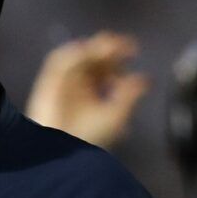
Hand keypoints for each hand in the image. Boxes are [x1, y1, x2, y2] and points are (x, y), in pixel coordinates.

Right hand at [24, 32, 151, 149]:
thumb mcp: (117, 117)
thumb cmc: (91, 138)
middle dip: (108, 47)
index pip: (108, 67)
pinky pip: (59, 61)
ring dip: (92, 48)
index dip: (119, 56)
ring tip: (108, 47)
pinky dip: (73, 54)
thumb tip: (147, 78)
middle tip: (120, 46)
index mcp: (94, 92)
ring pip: (78, 55)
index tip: (133, 50)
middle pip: (94, 56)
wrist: (62, 151)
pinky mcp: (49, 81)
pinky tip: (87, 51)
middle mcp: (79, 84)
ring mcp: (64, 81)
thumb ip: (130, 95)